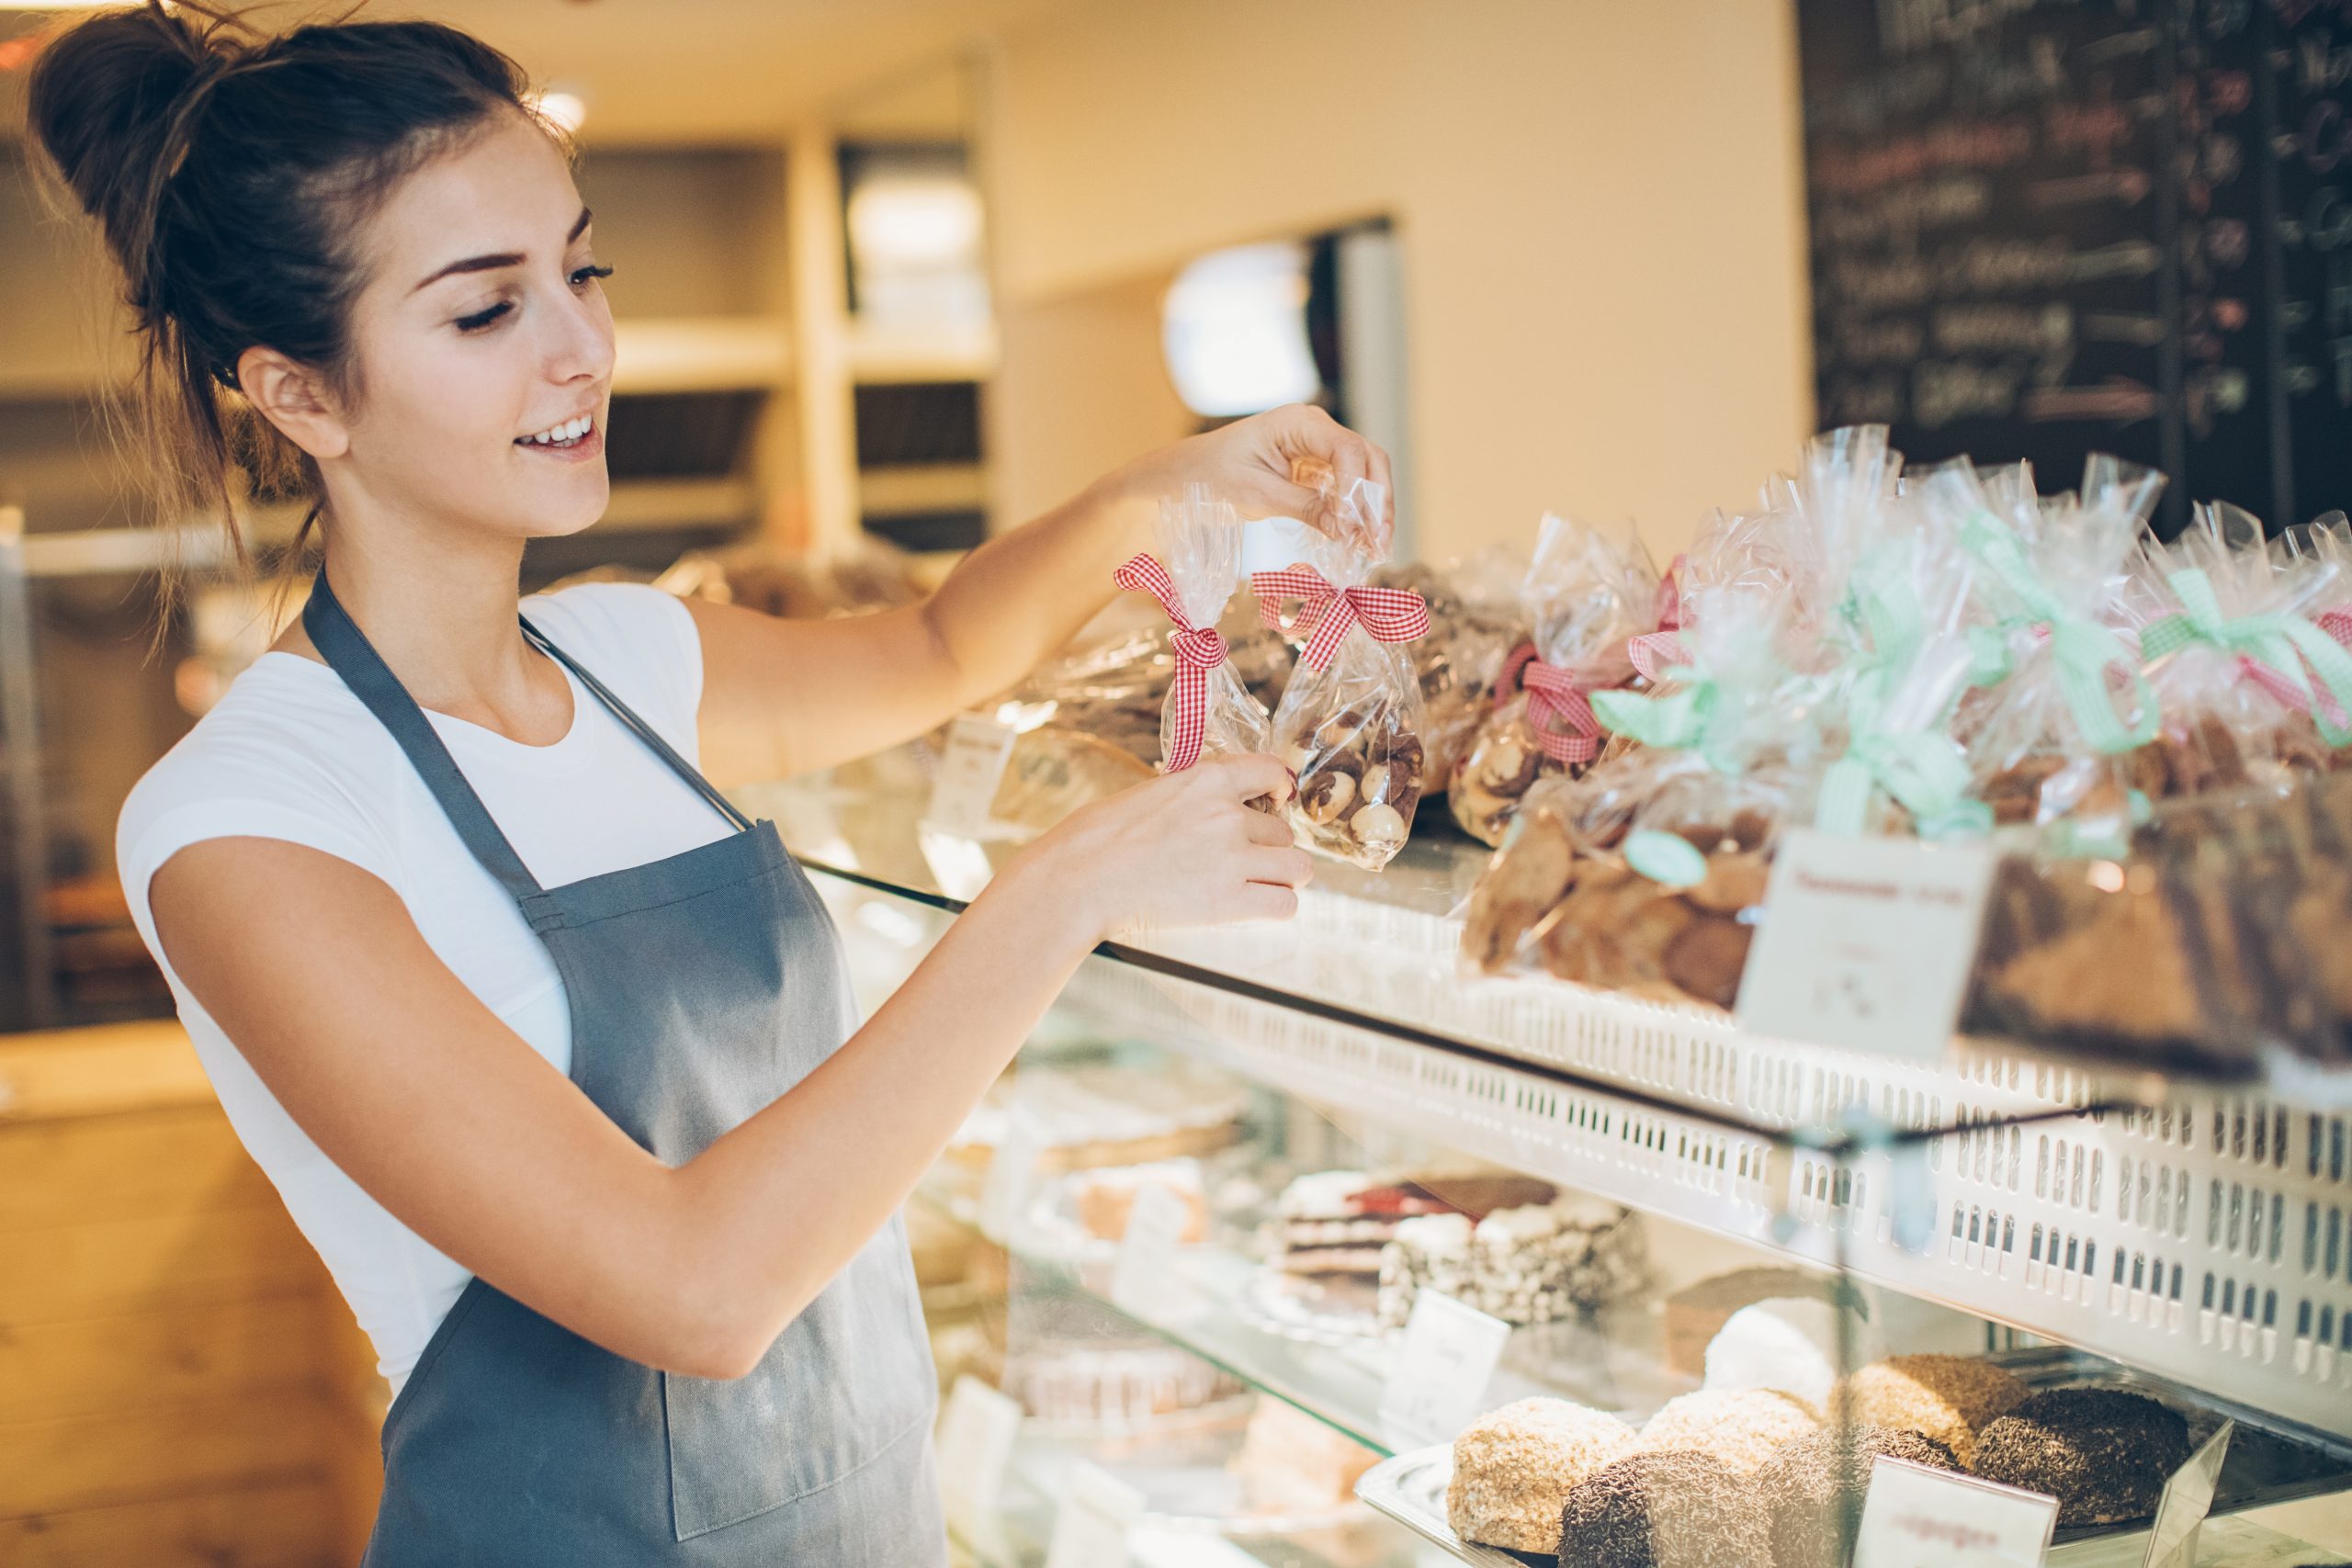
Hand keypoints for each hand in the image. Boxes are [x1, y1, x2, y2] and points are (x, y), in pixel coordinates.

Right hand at [1009, 754, 1311, 944]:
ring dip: (1282, 878)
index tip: (1277, 801)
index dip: (1280, 789)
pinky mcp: (1228, 902)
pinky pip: (1284, 906)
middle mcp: (1228, 816)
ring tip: (1258, 886)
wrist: (1078, 879)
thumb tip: (1215, 806)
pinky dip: (1275, 907)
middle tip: (1244, 862)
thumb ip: (1193, 796)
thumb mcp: (1150, 793)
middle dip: (1269, 848)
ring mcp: (1232, 859)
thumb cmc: (1097, 838)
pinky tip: (1254, 907)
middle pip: (1284, 832)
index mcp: (1207, 780)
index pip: (1272, 771)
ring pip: (1296, 868)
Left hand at [1118, 404, 1394, 553]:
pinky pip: (1346, 493)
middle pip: (1367, 459)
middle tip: (1380, 543)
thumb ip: (1304, 507)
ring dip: (1372, 513)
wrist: (1186, 477)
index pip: (1346, 450)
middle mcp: (1316, 431)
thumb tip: (1346, 529)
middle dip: (1377, 501)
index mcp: (1298, 422)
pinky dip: (1355, 517)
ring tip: (1376, 550)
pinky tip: (1360, 544)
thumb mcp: (1255, 494)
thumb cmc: (1210, 476)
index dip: (1356, 489)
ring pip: (1363, 477)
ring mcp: (1318, 451)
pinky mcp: (1315, 473)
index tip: (1351, 527)